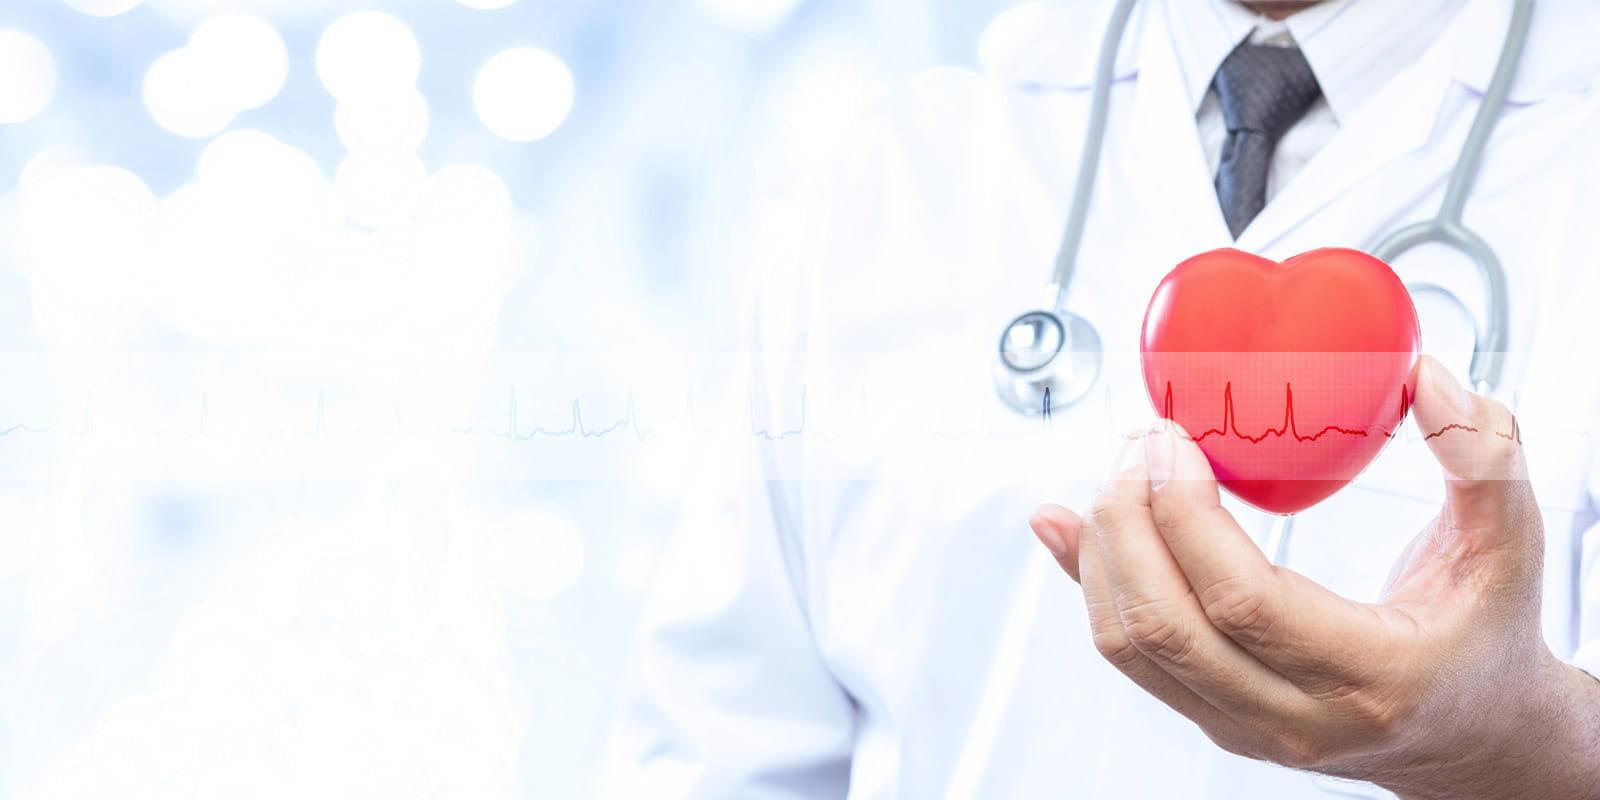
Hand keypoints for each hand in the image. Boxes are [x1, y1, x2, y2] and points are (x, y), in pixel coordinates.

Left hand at [1029, 356, 1599, 798]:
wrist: (1474, 732)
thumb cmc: (1486, 639)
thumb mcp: (1512, 544)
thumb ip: (1483, 457)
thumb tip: (1427, 381)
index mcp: (1371, 676)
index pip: (1243, 602)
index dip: (1185, 516)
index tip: (1171, 442)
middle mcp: (1296, 716)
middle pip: (1165, 626)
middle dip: (1130, 521)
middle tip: (1139, 444)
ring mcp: (1245, 725)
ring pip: (1131, 645)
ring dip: (1103, 549)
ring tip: (1119, 472)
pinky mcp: (1211, 714)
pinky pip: (1128, 653)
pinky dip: (1087, 580)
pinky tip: (1066, 527)